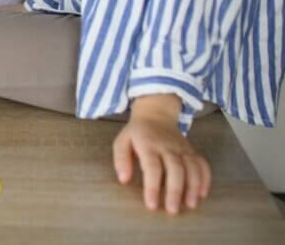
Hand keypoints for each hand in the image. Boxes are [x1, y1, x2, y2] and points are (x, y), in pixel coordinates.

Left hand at [113, 94, 211, 214]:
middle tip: (173, 210)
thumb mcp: (121, 142)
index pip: (152, 167)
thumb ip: (121, 160)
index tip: (152, 205)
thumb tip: (123, 179)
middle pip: (175, 169)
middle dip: (175, 191)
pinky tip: (202, 194)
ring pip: (192, 167)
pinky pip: (202, 164)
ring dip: (193, 187)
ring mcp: (182, 148)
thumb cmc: (136, 133)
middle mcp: (168, 146)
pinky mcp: (192, 150)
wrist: (155, 114)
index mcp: (148, 145)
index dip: (152, 187)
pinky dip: (205, 179)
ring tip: (190, 205)